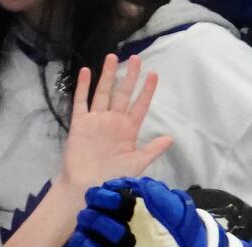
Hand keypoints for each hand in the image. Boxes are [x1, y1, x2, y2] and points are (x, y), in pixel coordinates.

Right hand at [55, 53, 172, 195]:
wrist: (90, 186)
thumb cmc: (115, 177)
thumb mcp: (138, 163)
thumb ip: (152, 149)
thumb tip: (171, 138)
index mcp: (129, 130)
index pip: (140, 105)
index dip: (147, 91)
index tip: (154, 75)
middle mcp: (113, 121)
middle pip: (122, 93)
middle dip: (130, 76)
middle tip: (136, 58)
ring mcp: (97, 120)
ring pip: (103, 92)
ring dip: (108, 75)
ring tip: (113, 57)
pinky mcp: (80, 123)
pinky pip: (81, 101)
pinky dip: (82, 86)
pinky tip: (85, 71)